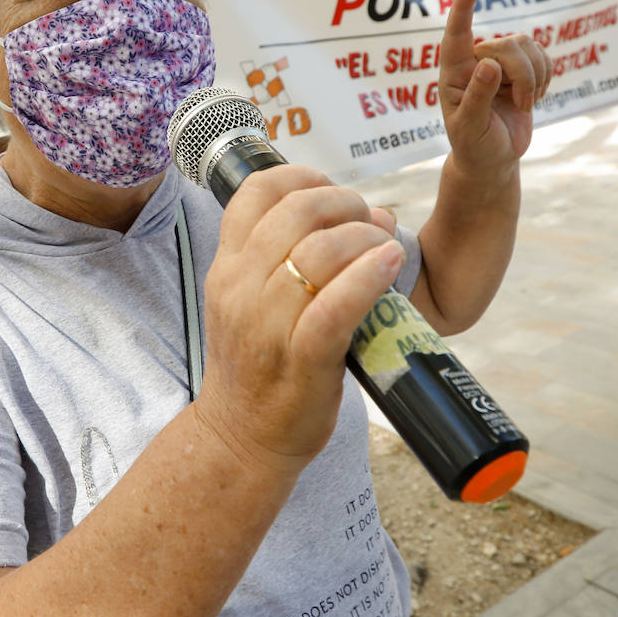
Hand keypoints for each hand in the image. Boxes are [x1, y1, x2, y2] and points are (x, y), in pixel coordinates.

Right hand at [195, 166, 403, 471]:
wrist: (241, 439)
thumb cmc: (261, 367)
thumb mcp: (254, 302)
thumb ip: (298, 256)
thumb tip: (374, 215)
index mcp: (228, 267)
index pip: (257, 191)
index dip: (305, 177)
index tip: (337, 191)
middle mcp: (240, 288)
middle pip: (296, 213)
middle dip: (346, 204)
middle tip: (372, 222)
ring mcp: (267, 326)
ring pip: (318, 253)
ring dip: (365, 239)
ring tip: (386, 249)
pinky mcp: (301, 361)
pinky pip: (334, 307)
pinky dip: (366, 279)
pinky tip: (389, 266)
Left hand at [437, 0, 551, 179]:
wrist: (492, 160)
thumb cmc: (473, 145)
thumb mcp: (470, 127)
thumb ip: (477, 97)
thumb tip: (488, 64)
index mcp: (454, 71)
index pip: (457, 32)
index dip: (465, 5)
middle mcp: (476, 60)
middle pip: (508, 44)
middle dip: (522, 74)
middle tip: (522, 104)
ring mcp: (501, 62)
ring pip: (528, 46)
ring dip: (535, 77)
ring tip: (525, 104)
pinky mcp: (523, 68)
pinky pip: (544, 56)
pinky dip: (546, 76)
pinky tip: (533, 96)